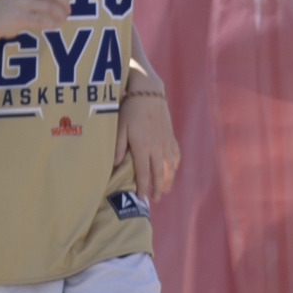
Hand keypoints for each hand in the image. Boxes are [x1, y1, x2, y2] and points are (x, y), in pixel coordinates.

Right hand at [0, 0, 69, 38]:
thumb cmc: (14, 4)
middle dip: (65, 4)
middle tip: (68, 12)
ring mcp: (22, 2)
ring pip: (51, 7)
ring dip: (61, 15)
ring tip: (63, 21)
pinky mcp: (20, 17)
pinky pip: (42, 20)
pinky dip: (52, 24)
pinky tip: (54, 27)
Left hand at [114, 88, 179, 202]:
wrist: (148, 93)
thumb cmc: (130, 109)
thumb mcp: (120, 126)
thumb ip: (118, 146)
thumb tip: (117, 165)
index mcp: (142, 147)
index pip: (143, 173)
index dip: (142, 187)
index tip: (141, 199)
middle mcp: (157, 147)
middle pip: (159, 173)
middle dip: (157, 188)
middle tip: (154, 200)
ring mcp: (165, 142)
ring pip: (170, 167)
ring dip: (168, 180)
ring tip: (165, 190)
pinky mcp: (170, 136)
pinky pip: (175, 155)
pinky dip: (175, 165)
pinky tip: (172, 170)